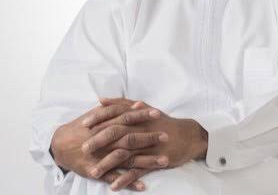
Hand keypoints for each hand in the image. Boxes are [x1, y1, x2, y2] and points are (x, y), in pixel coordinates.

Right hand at [50, 102, 165, 190]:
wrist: (61, 144)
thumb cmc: (83, 126)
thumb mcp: (99, 113)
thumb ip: (118, 108)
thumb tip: (139, 104)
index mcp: (107, 125)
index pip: (128, 118)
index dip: (143, 116)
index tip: (158, 114)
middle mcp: (107, 141)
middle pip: (131, 138)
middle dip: (149, 138)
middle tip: (166, 137)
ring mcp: (103, 157)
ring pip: (128, 160)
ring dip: (146, 161)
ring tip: (164, 162)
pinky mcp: (99, 171)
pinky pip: (116, 178)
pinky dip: (129, 182)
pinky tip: (143, 185)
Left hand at [81, 98, 207, 190]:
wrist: (186, 136)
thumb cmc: (162, 121)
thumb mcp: (145, 108)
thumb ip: (123, 103)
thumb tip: (102, 100)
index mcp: (138, 116)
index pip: (115, 114)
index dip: (99, 118)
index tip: (84, 123)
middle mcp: (142, 129)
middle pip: (117, 133)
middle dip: (99, 140)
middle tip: (83, 148)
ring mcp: (148, 145)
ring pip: (125, 154)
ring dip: (108, 163)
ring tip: (93, 172)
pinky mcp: (155, 160)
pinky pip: (138, 171)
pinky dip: (126, 178)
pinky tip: (113, 186)